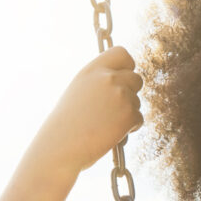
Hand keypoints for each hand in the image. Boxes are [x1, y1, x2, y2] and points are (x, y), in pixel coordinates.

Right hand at [36, 46, 143, 173]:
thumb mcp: (79, 92)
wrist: (61, 147)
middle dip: (130, 94)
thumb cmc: (67, 125)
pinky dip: (130, 128)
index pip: (122, 53)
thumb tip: (123, 80)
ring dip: (127, 113)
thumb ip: (100, 82)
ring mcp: (120, 95)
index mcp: (92, 70)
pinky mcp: (129, 113)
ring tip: (105, 124)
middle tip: (113, 110)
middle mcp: (107, 78)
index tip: (122, 79)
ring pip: (137, 101)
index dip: (126, 66)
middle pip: (137, 79)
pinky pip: (139, 118)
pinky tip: (111, 133)